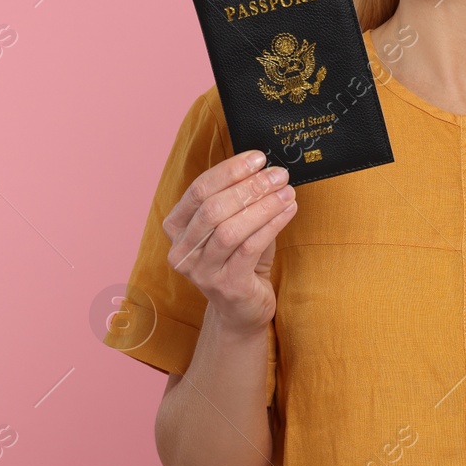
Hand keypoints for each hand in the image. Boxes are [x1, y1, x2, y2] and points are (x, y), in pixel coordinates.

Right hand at [162, 149, 297, 336]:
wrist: (243, 308)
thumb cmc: (240, 259)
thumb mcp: (234, 225)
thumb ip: (239, 200)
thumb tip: (265, 168)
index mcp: (177, 227)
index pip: (198, 190)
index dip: (229, 171)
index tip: (258, 158)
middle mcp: (182, 250)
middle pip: (212, 209)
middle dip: (249, 187)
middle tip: (277, 174)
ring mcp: (202, 272)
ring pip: (230, 229)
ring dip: (262, 205)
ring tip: (286, 192)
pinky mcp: (226, 286)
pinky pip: (249, 249)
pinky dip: (271, 225)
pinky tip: (288, 211)